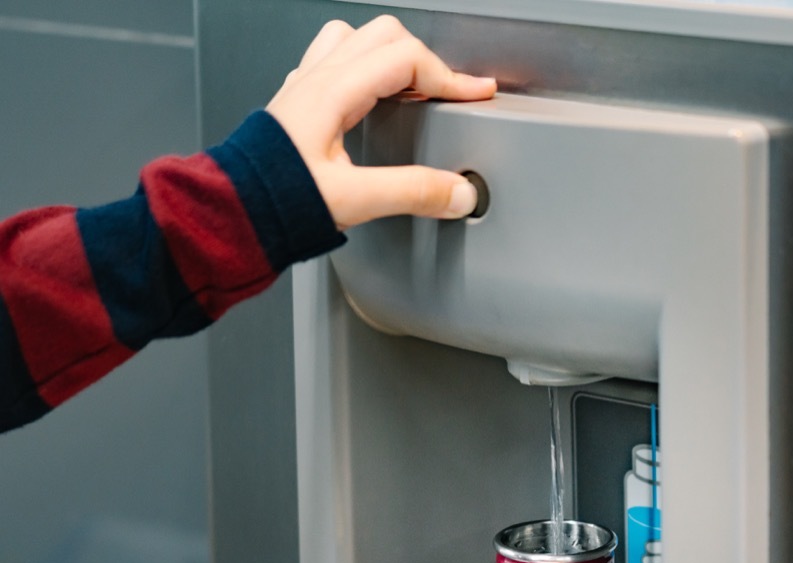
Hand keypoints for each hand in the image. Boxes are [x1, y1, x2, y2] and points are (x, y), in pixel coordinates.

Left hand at [266, 16, 496, 228]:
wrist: (231, 212)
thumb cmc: (275, 201)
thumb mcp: (353, 200)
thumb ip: (412, 193)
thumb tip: (458, 192)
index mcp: (332, 92)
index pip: (407, 59)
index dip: (451, 77)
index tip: (477, 94)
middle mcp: (316, 80)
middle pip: (384, 35)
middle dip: (426, 60)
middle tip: (450, 91)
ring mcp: (303, 87)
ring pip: (354, 39)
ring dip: (389, 56)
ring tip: (413, 86)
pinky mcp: (296, 104)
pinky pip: (333, 61)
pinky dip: (363, 69)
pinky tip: (371, 98)